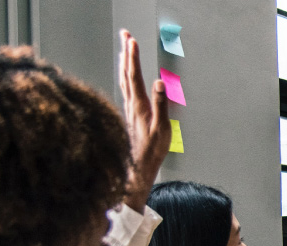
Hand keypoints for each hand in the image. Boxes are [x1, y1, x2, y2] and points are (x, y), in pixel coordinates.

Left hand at [118, 30, 169, 212]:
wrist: (137, 168)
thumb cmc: (151, 151)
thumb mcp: (162, 128)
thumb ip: (162, 104)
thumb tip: (160, 82)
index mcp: (139, 105)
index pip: (134, 75)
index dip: (133, 56)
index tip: (132, 40)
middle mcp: (131, 104)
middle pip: (126, 73)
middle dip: (127, 53)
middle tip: (126, 36)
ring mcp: (129, 109)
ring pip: (124, 80)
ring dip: (124, 63)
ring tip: (125, 50)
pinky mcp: (129, 114)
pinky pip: (125, 88)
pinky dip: (125, 76)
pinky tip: (126, 76)